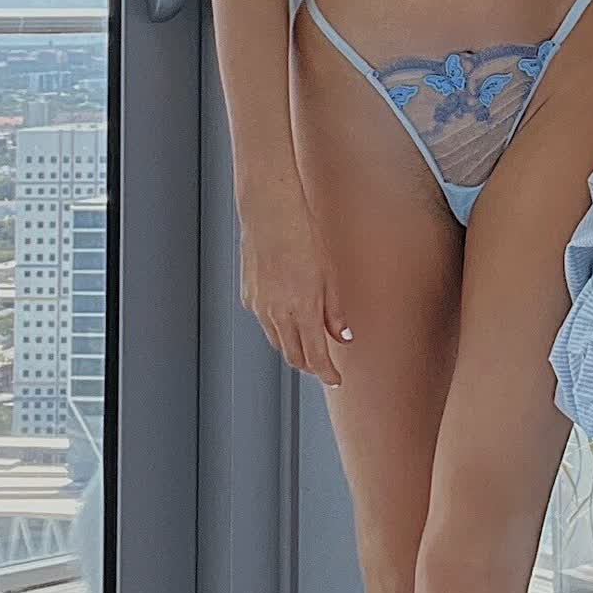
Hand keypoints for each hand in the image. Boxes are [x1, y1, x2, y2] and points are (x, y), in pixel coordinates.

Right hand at [239, 198, 349, 386]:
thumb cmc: (303, 235)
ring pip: (277, 340)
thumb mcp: (329, 275)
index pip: (315, 357)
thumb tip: (344, 336)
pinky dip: (277, 326)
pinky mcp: (248, 295)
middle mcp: (276, 314)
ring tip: (308, 342)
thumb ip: (335, 311)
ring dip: (293, 346)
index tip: (335, 380)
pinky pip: (264, 321)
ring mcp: (259, 306)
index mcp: (302, 310)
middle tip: (323, 365)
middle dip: (309, 364)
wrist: (271, 212)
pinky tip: (288, 315)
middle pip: (293, 355)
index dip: (326, 373)